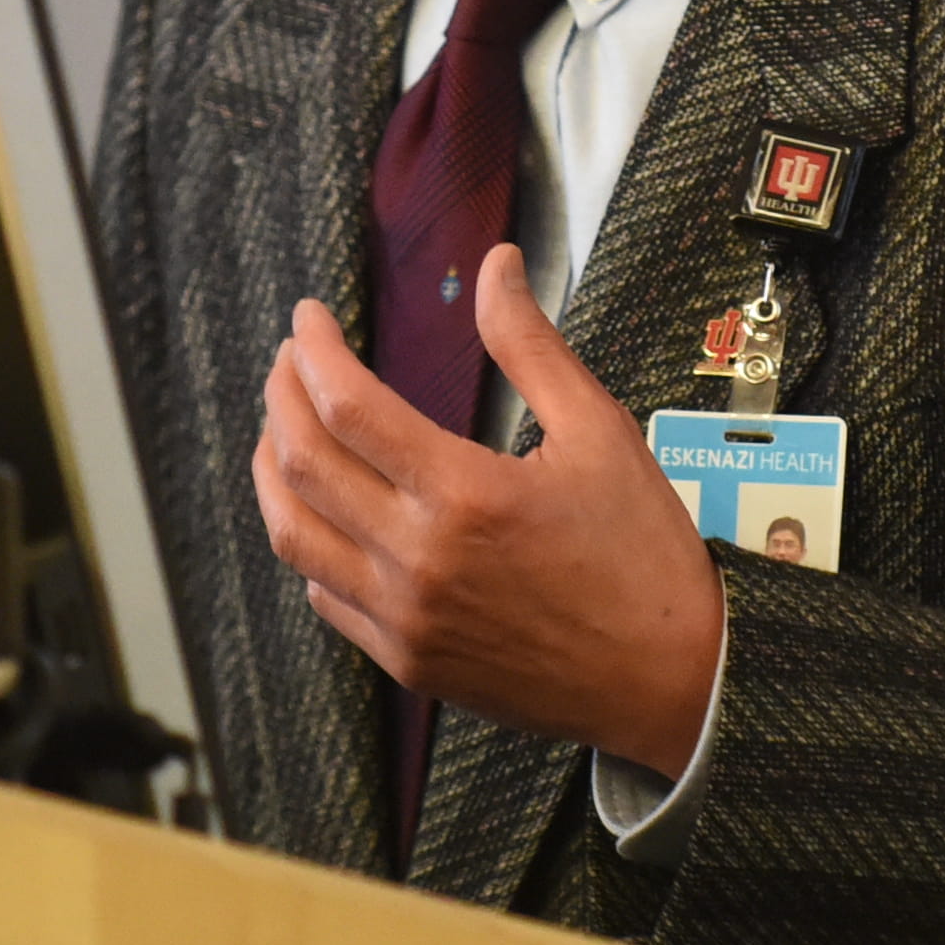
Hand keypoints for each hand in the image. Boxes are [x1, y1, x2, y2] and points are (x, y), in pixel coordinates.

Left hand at [249, 242, 722, 778]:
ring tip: (284, 426)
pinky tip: (324, 510)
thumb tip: (495, 264)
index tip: (309, 318)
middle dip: (281, 395)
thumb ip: (531, 345)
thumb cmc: (643, 555)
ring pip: (293, 534)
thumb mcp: (599, 432)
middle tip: (291, 360)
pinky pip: (324, 593)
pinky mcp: (405, 661)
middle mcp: (418, 560)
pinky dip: (309, 541)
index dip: (314, 350)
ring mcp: (404, 618)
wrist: (670, 680)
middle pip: (302, 463)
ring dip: (273, 469)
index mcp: (464, 495)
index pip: (347, 405)